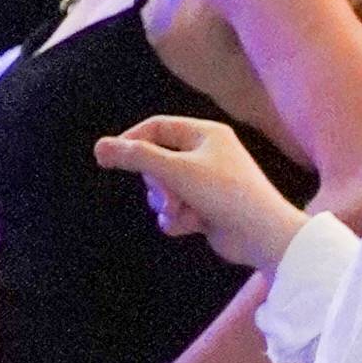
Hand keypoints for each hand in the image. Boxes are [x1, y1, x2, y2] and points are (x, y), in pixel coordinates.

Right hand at [95, 113, 302, 270]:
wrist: (262, 236)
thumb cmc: (225, 194)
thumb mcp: (176, 171)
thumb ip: (136, 157)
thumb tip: (99, 146)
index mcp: (206, 134)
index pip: (157, 127)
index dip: (131, 140)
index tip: (108, 158)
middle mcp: (207, 154)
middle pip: (156, 161)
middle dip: (155, 184)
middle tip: (166, 197)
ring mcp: (207, 183)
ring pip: (163, 190)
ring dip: (166, 205)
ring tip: (183, 212)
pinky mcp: (206, 208)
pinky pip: (175, 211)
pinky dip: (178, 220)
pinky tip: (193, 227)